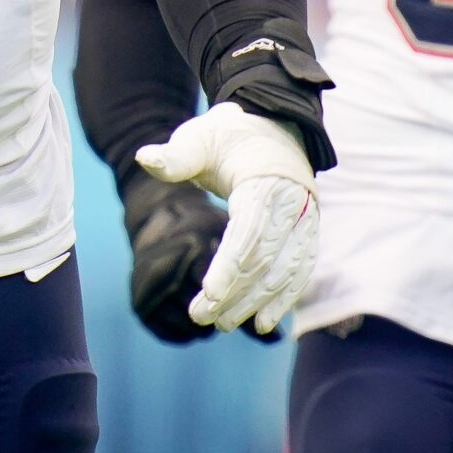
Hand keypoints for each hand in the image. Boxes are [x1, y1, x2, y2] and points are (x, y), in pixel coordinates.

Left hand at [135, 102, 317, 335]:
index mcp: (265, 181)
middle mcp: (293, 203)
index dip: (230, 266)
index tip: (208, 294)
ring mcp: (306, 219)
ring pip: (284, 271)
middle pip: (265, 258)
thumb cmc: (229, 135)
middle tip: (202, 317)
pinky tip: (263, 323)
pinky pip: (300, 271)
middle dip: (235, 292)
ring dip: (255, 302)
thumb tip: (143, 158)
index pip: (249, 232)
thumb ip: (176, 155)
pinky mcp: (308, 232)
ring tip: (222, 324)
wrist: (272, 128)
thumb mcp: (200, 136)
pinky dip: (284, 299)